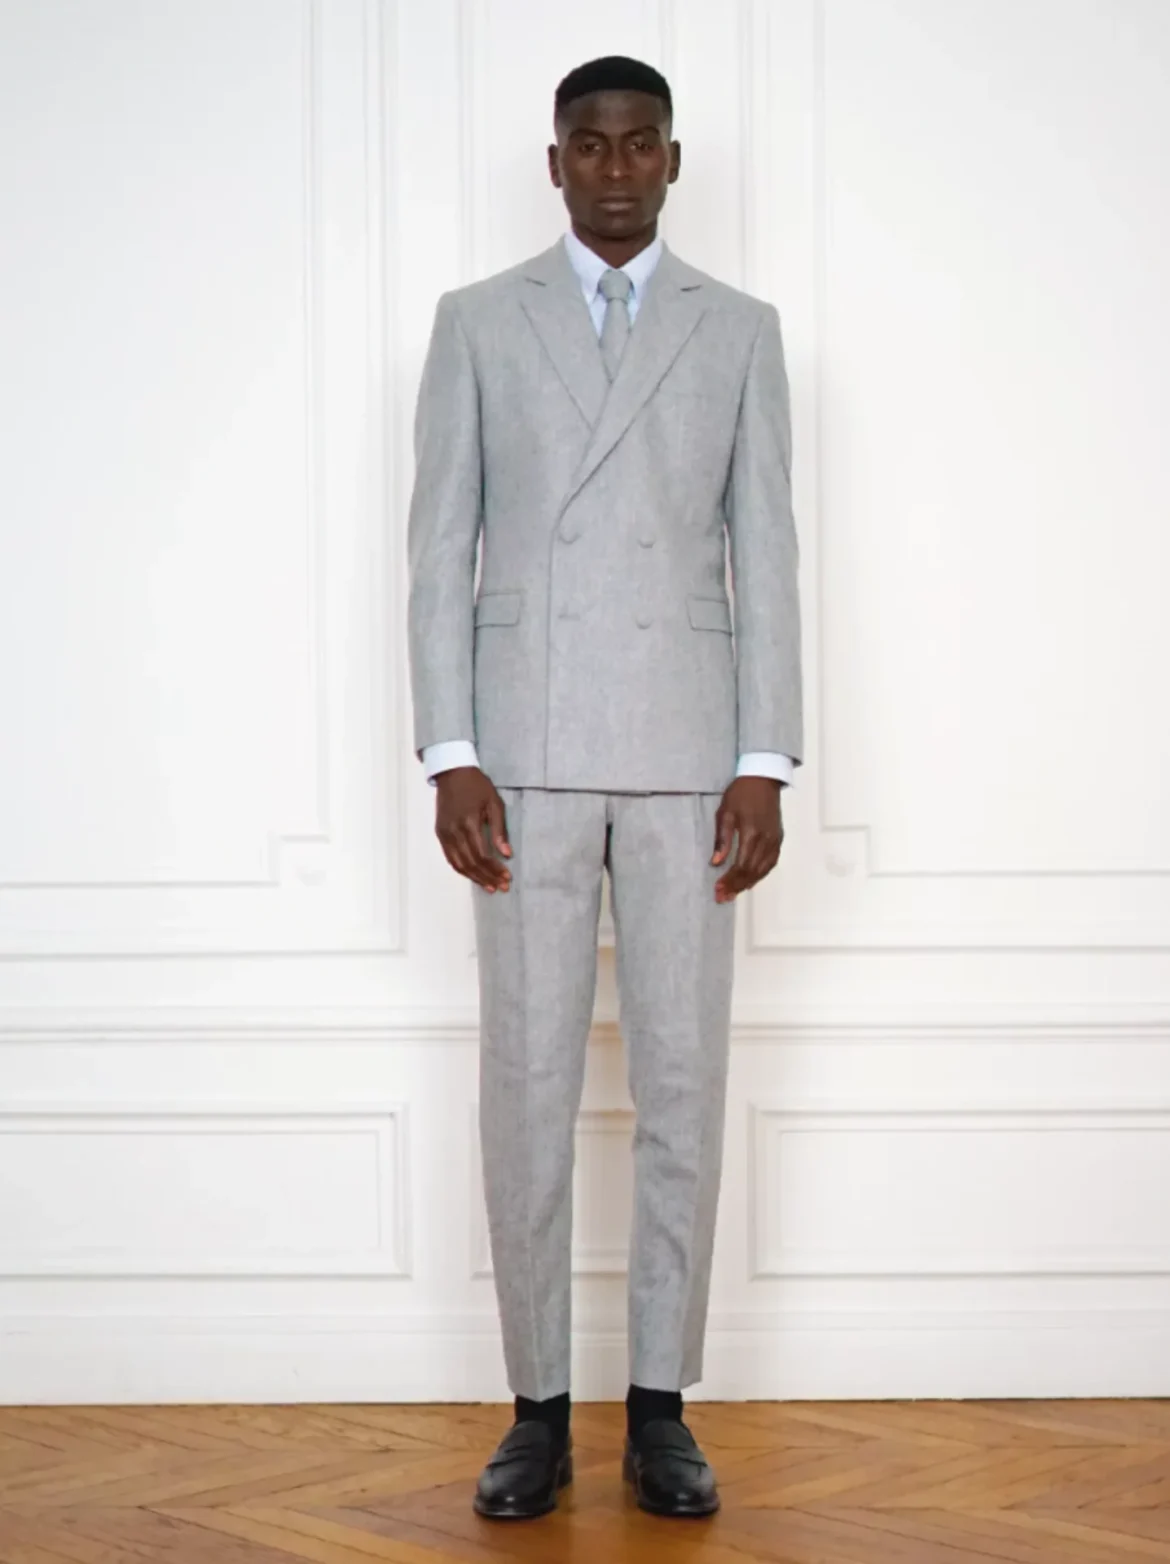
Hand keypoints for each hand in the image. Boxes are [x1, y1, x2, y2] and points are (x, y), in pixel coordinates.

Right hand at [433, 767, 511, 891]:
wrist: (452, 772)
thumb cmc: (477, 786)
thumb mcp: (494, 803)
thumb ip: (500, 830)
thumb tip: (507, 854)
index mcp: (469, 823)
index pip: (482, 855)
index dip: (495, 869)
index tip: (507, 878)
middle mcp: (454, 831)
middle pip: (471, 863)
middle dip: (487, 877)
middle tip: (501, 887)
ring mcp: (444, 833)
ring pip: (459, 864)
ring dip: (475, 878)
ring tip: (489, 887)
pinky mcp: (440, 833)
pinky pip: (450, 857)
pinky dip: (462, 869)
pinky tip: (473, 875)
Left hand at [711, 776, 783, 900]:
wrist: (763, 779)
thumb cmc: (740, 794)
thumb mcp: (725, 812)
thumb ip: (722, 839)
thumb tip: (716, 863)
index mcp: (752, 833)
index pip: (741, 865)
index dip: (730, 880)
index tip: (717, 890)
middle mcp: (766, 840)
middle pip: (752, 871)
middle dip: (736, 886)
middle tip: (722, 897)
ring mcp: (775, 840)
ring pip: (763, 870)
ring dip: (748, 883)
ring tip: (733, 893)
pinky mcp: (779, 839)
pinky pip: (771, 863)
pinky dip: (760, 875)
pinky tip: (750, 880)